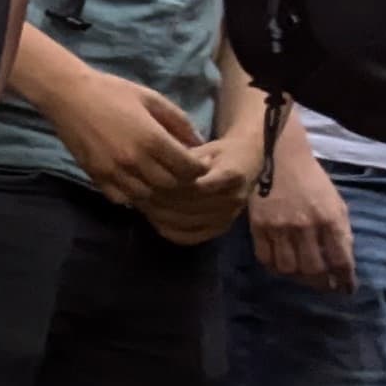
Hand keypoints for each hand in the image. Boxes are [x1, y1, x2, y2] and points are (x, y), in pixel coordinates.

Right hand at [48, 63, 213, 217]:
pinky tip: (135, 182)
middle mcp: (134, 160)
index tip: (198, 162)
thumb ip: (178, 121)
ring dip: (157, 190)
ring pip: (148, 196)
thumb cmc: (113, 92)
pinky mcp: (97, 177)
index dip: (199, 168)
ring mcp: (114, 172)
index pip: (188, 168)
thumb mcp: (152, 99)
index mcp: (152, 138)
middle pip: (171, 185)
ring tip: (159, 178)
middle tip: (181, 171)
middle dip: (182, 180)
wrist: (68, 95)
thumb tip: (199, 142)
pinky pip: (122, 198)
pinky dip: (133, 195)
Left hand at [143, 120, 262, 247]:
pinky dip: (170, 230)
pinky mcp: (222, 228)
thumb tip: (155, 169)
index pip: (196, 186)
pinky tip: (155, 220)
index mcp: (232, 175)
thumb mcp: (205, 148)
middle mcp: (233, 198)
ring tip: (141, 204)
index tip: (148, 179)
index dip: (170, 185)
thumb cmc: (222, 152)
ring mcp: (229, 216)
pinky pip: (191, 237)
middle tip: (137, 193)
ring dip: (161, 215)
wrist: (248, 164)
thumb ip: (184, 159)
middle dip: (161, 200)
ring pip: (187, 222)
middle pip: (190, 205)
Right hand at [250, 133, 358, 292]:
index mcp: (329, 218)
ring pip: (288, 268)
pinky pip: (265, 258)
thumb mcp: (335, 202)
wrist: (278, 156)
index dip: (345, 280)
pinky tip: (282, 266)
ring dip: (298, 278)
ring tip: (303, 276)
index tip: (346, 289)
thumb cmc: (311, 180)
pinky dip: (275, 268)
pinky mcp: (258, 226)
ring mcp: (279, 227)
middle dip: (322, 283)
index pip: (341, 260)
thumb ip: (340, 231)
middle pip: (313, 269)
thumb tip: (342, 261)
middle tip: (325, 286)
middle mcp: (305, 226)